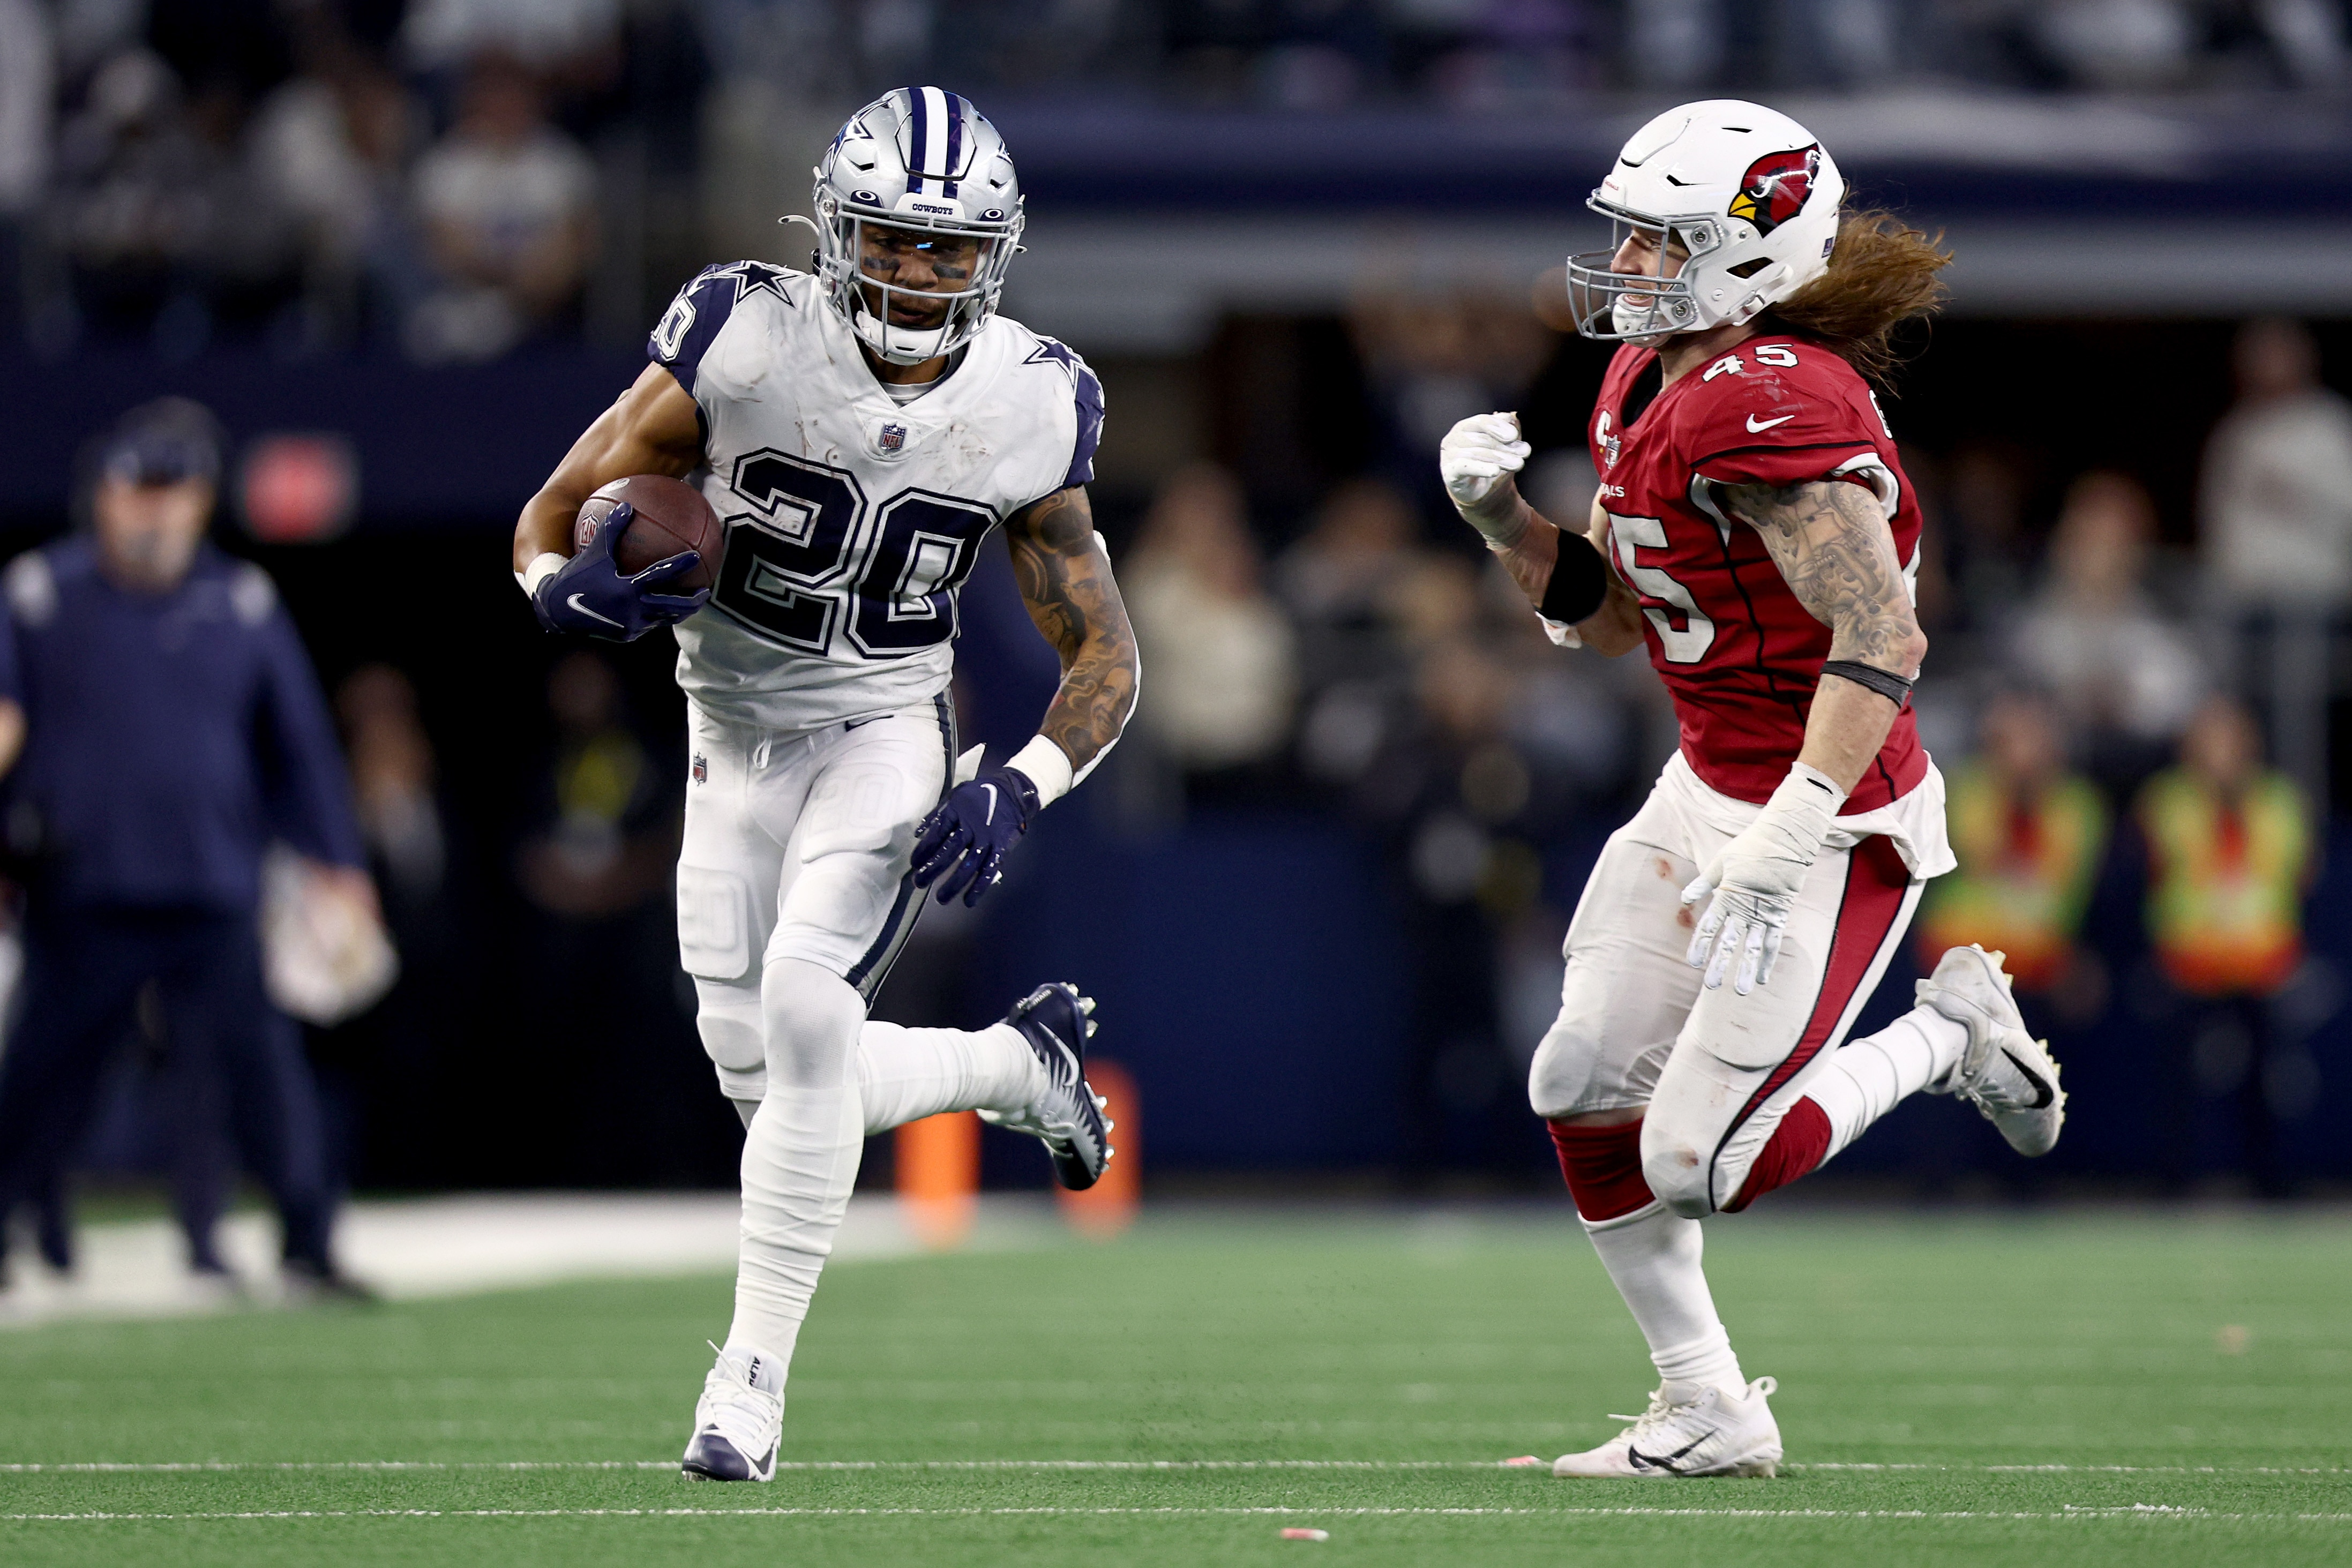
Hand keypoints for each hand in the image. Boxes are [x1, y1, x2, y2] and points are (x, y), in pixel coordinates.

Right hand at [532, 502, 708, 640]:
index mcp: (627, 587)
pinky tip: (666, 610)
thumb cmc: (576, 575)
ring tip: (692, 603)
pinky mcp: (627, 635)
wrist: (557, 610)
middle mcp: (632, 610)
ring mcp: (631, 625)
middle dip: (692, 601)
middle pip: (672, 606)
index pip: (660, 574)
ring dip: (679, 611)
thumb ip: (612, 528)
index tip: (695, 556)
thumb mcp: (594, 551)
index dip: (679, 565)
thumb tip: (628, 505)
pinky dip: (659, 617)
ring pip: (664, 619)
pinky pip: (649, 625)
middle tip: (706, 590)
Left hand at [911, 765, 1040, 906]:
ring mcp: (987, 839)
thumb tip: (918, 833)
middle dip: (932, 870)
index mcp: (957, 812)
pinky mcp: (1001, 848)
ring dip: (954, 884)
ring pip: (968, 865)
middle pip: (949, 852)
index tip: (913, 865)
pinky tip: (968, 900)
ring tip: (941, 899)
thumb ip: (937, 813)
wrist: (1013, 791)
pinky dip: (979, 887)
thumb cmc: (980, 793)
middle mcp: (971, 826)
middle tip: (919, 883)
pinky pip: (989, 870)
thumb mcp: (956, 795)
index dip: (923, 851)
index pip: (936, 834)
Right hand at [1439, 412, 1531, 545]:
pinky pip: (1464, 467)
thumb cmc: (1491, 463)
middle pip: (1482, 439)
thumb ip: (1507, 430)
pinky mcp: (1450, 473)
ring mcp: (1449, 456)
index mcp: (1466, 426)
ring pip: (1477, 453)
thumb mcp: (1503, 445)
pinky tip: (1495, 471)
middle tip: (1525, 452)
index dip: (1499, 427)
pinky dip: (1481, 468)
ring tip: (1519, 464)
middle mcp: (1454, 438)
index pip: (1481, 422)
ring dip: (1501, 458)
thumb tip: (1512, 418)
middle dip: (1505, 446)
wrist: (1483, 492)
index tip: (1515, 435)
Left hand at [1678, 763, 1843, 993]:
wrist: (1785, 839)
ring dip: (1746, 970)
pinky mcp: (1780, 914)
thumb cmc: (1749, 847)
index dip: (1700, 945)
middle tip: (1711, 986)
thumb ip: (1703, 883)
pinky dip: (1767, 960)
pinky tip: (1761, 979)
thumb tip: (1684, 900)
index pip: (1709, 925)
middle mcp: (1745, 908)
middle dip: (1720, 964)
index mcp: (1727, 895)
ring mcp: (1764, 913)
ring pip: (1754, 947)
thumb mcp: (1720, 861)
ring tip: (1740, 992)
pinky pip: (1772, 942)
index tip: (1693, 963)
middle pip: (1730, 941)